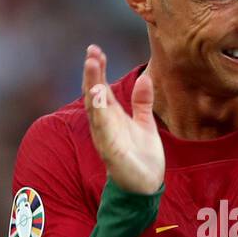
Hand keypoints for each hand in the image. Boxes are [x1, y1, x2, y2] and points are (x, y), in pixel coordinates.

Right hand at [83, 45, 164, 194]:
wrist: (146, 186)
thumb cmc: (142, 156)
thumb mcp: (145, 123)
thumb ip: (142, 102)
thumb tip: (145, 77)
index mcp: (112, 117)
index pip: (101, 88)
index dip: (97, 70)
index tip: (95, 50)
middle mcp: (105, 125)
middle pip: (94, 95)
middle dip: (91, 74)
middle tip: (91, 52)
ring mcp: (106, 138)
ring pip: (95, 110)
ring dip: (93, 89)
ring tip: (91, 68)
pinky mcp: (112, 152)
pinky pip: (104, 131)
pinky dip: (100, 114)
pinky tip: (99, 97)